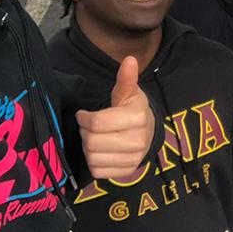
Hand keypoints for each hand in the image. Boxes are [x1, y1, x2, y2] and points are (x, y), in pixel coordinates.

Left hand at [77, 56, 155, 178]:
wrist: (148, 133)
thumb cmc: (132, 110)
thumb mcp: (128, 93)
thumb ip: (126, 78)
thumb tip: (129, 59)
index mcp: (137, 118)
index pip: (97, 123)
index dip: (84, 118)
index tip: (84, 114)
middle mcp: (138, 141)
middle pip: (92, 141)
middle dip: (85, 132)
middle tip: (90, 126)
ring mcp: (133, 159)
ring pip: (92, 157)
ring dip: (88, 147)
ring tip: (96, 138)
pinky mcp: (126, 172)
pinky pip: (97, 171)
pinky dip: (93, 161)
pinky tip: (101, 151)